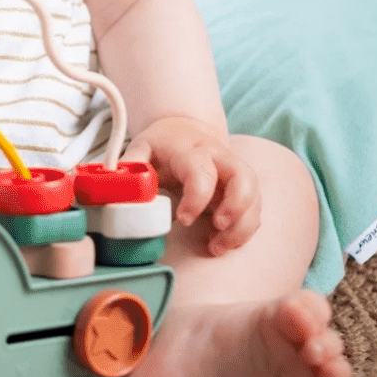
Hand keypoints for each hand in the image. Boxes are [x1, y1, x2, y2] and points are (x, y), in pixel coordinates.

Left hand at [124, 116, 259, 254]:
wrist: (184, 129)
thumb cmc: (162, 145)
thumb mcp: (141, 147)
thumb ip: (132, 165)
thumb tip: (121, 185)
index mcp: (192, 150)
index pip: (201, 170)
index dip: (197, 196)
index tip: (182, 219)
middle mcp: (220, 158)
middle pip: (244, 176)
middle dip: (237, 206)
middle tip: (218, 227)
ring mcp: (235, 172)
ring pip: (255, 195)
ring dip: (243, 225)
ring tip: (218, 246)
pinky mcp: (243, 188)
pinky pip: (255, 209)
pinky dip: (245, 230)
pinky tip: (224, 243)